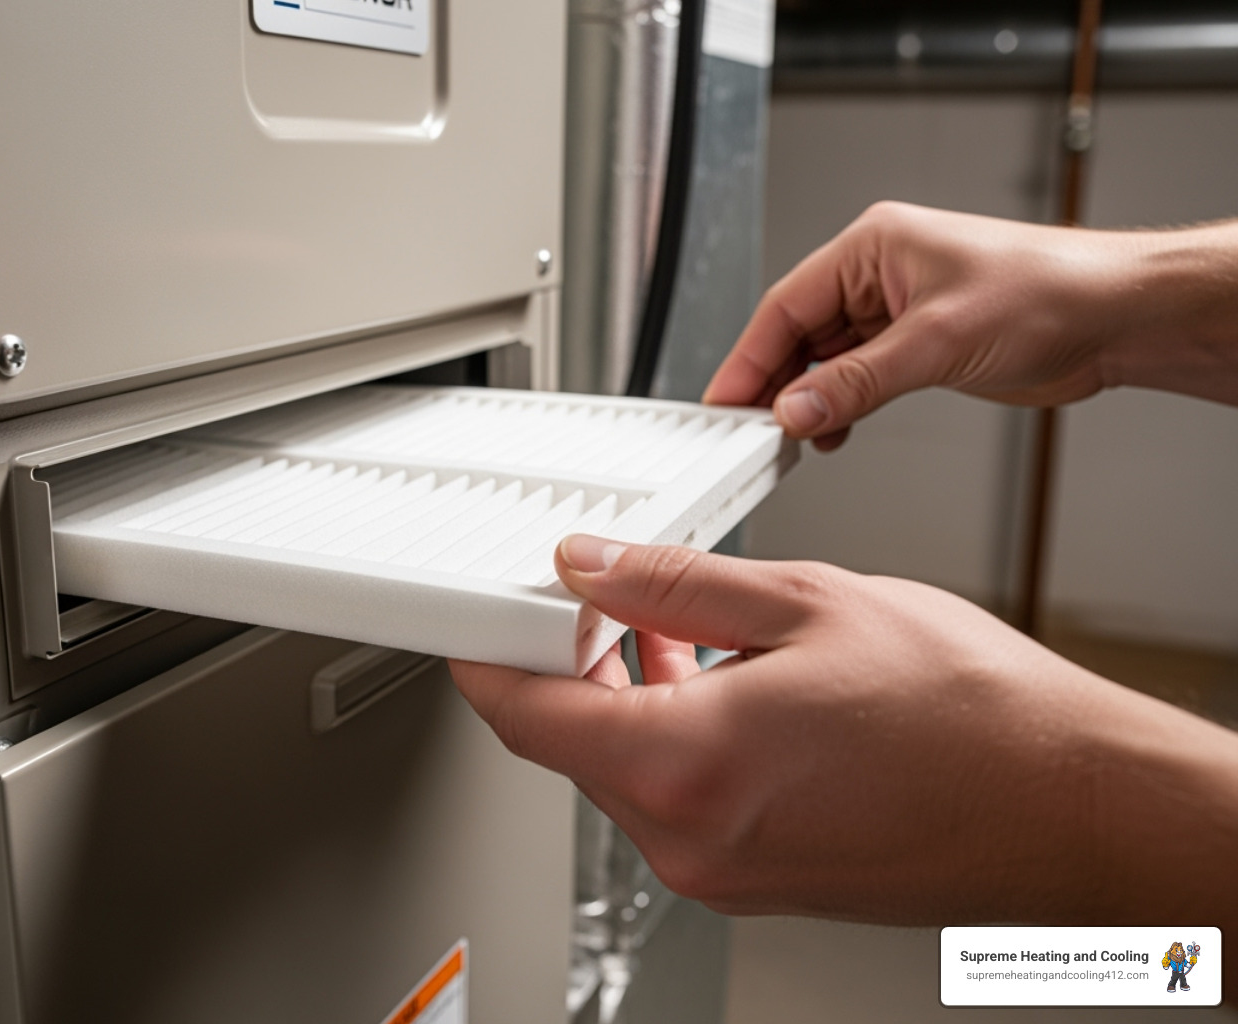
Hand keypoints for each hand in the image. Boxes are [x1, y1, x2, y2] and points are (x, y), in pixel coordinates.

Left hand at [450, 535, 1237, 927]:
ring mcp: (723, 869)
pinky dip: (675, 736)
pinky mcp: (758, 877)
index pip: (525, 715)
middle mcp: (690, 837)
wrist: (1070, 808)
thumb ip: (677, 585)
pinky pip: (678, 799)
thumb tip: (594, 566)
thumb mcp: (806, 604)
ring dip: (627, 698)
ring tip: (676, 627)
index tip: (480, 619)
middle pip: (569, 744)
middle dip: (568, 665)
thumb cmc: (971, 718)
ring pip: (625, 770)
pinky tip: (720, 682)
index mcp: (686, 766)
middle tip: (596, 598)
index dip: (489, 656)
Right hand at [704, 202, 1237, 448]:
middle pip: (798, 334)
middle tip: (750, 430)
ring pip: (825, 360)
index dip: (748, 357)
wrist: (1117, 316)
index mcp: (872, 247)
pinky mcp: (916, 344)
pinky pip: (856, 377)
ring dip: (808, 400)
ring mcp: (896, 311)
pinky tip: (832, 432)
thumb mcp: (937, 341)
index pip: (785, 305)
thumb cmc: (1050, 292)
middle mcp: (878, 275)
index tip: (724, 401)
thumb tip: (796, 408)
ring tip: (791, 439)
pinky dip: (839, 406)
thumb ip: (858, 381)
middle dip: (774, 384)